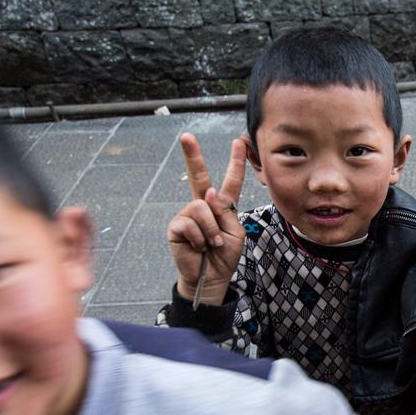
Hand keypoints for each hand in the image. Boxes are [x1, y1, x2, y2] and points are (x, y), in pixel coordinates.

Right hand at [166, 133, 248, 305]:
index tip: (239, 142)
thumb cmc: (224, 256)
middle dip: (193, 155)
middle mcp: (202, 206)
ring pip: (201, 208)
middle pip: (198, 177)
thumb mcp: (235, 233)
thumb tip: (208, 193)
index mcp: (222, 206)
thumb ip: (225, 212)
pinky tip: (198, 247)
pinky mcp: (176, 226)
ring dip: (211, 230)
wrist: (211, 278)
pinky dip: (199, 238)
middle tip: (186, 136)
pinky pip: (190, 223)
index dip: (236, 162)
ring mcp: (187, 214)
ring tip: (210, 245)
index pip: (230, 182)